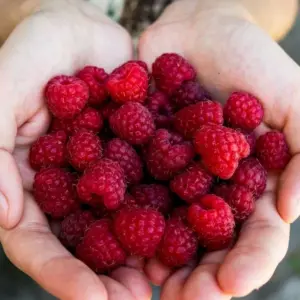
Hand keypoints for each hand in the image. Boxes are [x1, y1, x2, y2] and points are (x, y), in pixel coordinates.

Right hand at [0, 1, 150, 298]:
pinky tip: (191, 226)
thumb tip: (2, 215)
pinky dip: (170, 206)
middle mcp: (73, 183)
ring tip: (169, 278)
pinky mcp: (139, 151)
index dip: (62, 272)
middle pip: (87, 241)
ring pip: (125, 220)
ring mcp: (108, 170)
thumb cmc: (35, 52)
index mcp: (33, 180)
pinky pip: (155, 183)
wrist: (80, 30)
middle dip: (110, 274)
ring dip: (146, 251)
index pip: (40, 240)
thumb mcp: (4, 90)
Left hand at [139, 0, 296, 297]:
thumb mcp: (293, 99)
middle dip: (198, 273)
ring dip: (157, 255)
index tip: (229, 287)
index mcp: (246, 180)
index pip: (252, 234)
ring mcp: (171, 171)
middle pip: (206, 241)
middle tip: (182, 299)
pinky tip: (113, 234)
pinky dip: (125, 211)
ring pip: (165, 223)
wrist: (202, 28)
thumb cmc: (252, 59)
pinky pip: (133, 185)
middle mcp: (207, 183)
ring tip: (149, 282)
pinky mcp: (140, 151)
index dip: (245, 263)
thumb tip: (292, 212)